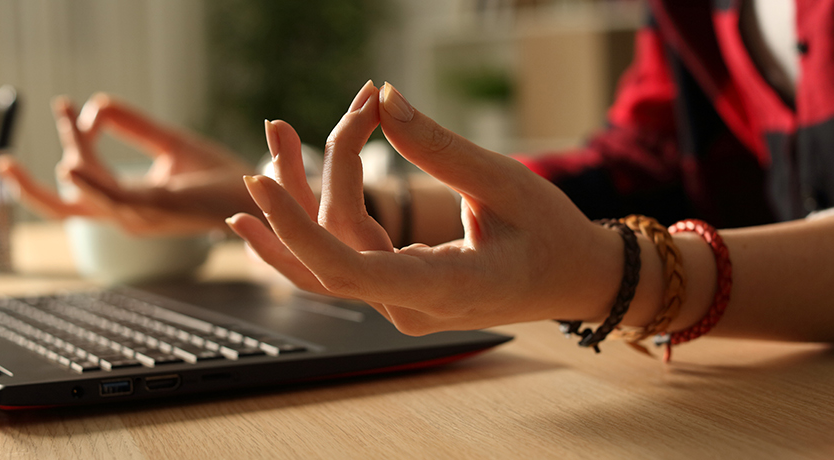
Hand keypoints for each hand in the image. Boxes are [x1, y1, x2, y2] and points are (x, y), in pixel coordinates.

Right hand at [0, 94, 255, 235]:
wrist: (260, 194)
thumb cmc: (217, 176)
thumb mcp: (168, 144)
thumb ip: (133, 126)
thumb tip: (96, 105)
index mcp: (126, 203)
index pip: (80, 177)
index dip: (68, 141)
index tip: (68, 106)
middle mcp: (126, 215)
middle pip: (61, 205)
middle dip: (27, 187)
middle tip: (2, 164)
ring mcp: (139, 216)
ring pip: (83, 197)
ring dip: (71, 160)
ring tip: (66, 121)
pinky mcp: (157, 209)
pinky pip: (112, 198)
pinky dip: (88, 182)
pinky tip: (69, 164)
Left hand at [227, 83, 630, 334]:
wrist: (574, 278)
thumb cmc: (551, 233)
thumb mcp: (505, 181)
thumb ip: (439, 146)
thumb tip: (384, 100)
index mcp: (445, 289)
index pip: (349, 270)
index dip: (297, 229)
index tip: (260, 185)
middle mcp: (410, 307)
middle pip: (329, 250)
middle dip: (297, 184)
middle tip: (280, 124)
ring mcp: (398, 305)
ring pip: (325, 257)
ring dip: (295, 200)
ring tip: (276, 136)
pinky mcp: (393, 292)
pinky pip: (340, 258)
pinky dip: (309, 222)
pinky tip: (266, 199)